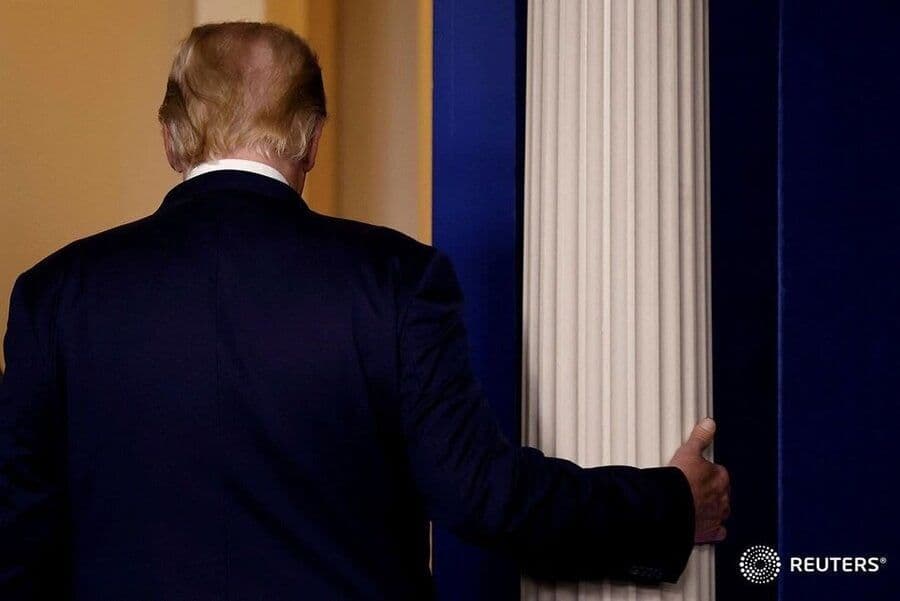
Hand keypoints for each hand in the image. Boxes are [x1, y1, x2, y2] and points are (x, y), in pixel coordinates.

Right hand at [668, 418, 730, 543]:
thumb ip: (700, 437)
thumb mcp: (688, 451)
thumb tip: (709, 423)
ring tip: (695, 506)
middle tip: (692, 489)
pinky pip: (718, 531)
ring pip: (720, 511)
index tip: (695, 474)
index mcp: (721, 477)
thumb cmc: (679, 481)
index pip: (718, 473)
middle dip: (709, 492)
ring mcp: (718, 516)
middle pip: (720, 493)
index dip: (706, 473)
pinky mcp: (710, 532)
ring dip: (711, 509)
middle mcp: (723, 498)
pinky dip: (712, 529)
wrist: (670, 506)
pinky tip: (702, 525)